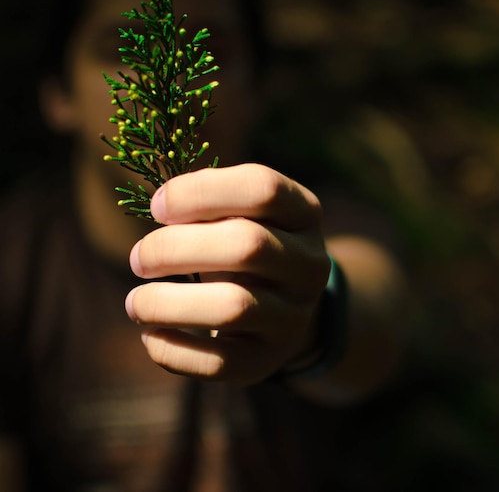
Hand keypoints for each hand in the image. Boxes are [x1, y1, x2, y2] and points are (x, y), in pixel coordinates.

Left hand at [125, 163, 330, 384]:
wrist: (280, 307)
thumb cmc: (244, 244)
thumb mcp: (241, 213)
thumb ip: (208, 202)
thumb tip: (163, 205)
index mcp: (303, 213)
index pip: (263, 188)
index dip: (202, 192)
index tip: (157, 207)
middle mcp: (309, 265)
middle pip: (247, 245)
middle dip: (176, 248)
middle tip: (138, 258)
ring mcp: (294, 317)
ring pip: (233, 308)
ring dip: (167, 304)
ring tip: (135, 302)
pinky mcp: (267, 360)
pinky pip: (219, 363)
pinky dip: (174, 350)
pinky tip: (151, 334)